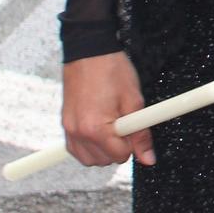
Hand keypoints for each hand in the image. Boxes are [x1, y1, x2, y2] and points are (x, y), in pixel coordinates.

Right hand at [61, 51, 153, 168]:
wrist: (89, 51)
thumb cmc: (112, 70)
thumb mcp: (134, 101)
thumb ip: (141, 134)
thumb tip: (148, 159)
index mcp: (96, 129)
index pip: (120, 156)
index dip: (133, 143)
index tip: (134, 127)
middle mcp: (78, 133)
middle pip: (103, 161)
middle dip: (118, 147)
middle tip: (125, 124)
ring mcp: (68, 129)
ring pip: (89, 159)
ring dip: (104, 149)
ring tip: (113, 125)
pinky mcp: (64, 125)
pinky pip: (76, 149)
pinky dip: (89, 146)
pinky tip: (100, 128)